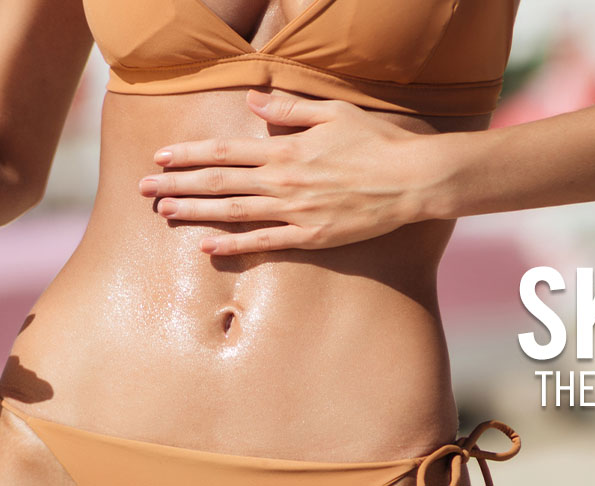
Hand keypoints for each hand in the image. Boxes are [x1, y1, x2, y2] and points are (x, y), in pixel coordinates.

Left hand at [138, 90, 441, 254]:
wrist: (412, 180)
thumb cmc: (377, 142)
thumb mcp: (334, 113)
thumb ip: (290, 111)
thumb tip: (252, 103)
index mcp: (286, 149)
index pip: (225, 151)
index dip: (189, 154)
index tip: (160, 156)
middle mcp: (283, 181)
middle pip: (218, 183)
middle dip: (177, 184)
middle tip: (143, 188)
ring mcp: (296, 211)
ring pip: (233, 213)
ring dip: (195, 213)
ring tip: (163, 213)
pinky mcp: (312, 236)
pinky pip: (264, 242)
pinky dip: (233, 244)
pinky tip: (206, 246)